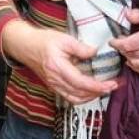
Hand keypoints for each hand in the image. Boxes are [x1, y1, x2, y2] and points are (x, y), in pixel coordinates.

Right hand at [1, 23, 116, 104]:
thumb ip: (80, 47)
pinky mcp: (53, 86)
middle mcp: (55, 80)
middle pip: (79, 94)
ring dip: (91, 97)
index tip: (111, 84)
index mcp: (58, 68)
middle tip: (113, 86)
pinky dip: (82, 97)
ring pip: (75, 99)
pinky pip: (69, 97)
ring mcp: (53, 85)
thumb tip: (95, 52)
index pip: (81, 83)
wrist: (25, 46)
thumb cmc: (43, 41)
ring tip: (104, 90)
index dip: (97, 86)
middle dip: (98, 93)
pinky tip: (91, 92)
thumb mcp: (64, 39)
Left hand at [108, 8, 138, 74]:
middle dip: (122, 49)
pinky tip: (134, 62)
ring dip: (128, 58)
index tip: (113, 40)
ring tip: (127, 52)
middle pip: (129, 54)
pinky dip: (137, 67)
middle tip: (120, 43)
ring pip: (136, 64)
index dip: (117, 43)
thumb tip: (126, 14)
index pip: (126, 45)